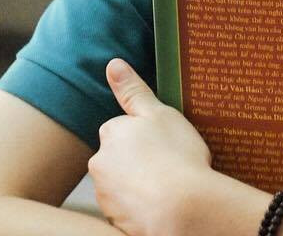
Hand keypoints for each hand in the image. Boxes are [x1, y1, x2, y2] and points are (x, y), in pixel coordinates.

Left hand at [88, 58, 212, 235]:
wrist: (182, 207)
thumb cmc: (176, 157)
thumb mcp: (160, 113)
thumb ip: (133, 91)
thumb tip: (113, 64)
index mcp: (111, 133)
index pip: (122, 129)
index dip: (145, 136)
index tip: (164, 143)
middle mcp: (100, 163)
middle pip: (118, 157)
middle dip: (137, 160)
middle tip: (167, 163)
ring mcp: (105, 193)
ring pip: (121, 183)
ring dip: (138, 183)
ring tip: (168, 185)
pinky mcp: (112, 218)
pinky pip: (126, 207)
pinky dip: (139, 206)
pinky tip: (161, 203)